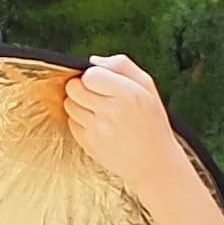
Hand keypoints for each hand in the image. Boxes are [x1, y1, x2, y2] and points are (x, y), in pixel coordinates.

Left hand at [64, 56, 192, 205]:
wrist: (154, 163)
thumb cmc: (152, 122)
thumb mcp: (148, 87)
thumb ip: (122, 66)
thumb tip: (93, 60)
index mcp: (129, 94)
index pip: (90, 74)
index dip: (92, 76)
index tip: (100, 82)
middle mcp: (111, 112)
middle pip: (74, 88)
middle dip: (79, 87)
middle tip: (93, 93)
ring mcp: (98, 130)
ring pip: (69, 105)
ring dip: (78, 104)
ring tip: (97, 110)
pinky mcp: (89, 144)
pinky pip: (71, 123)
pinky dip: (79, 121)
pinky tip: (97, 125)